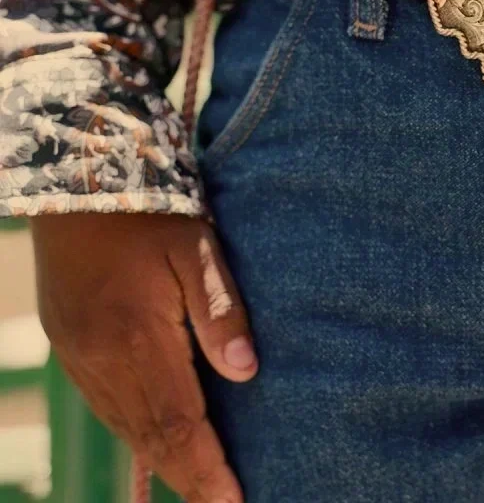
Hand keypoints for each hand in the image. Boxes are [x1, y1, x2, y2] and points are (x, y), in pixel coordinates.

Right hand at [32, 213, 256, 502]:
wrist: (78, 181)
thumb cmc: (151, 213)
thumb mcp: (198, 251)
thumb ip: (221, 313)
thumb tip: (246, 373)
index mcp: (135, 338)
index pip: (177, 423)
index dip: (205, 469)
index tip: (232, 500)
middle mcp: (100, 357)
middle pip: (148, 435)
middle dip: (187, 476)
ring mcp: (79, 353)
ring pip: (123, 425)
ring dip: (160, 458)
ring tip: (199, 483)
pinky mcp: (70, 344)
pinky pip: (105, 404)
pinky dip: (135, 430)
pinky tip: (158, 441)